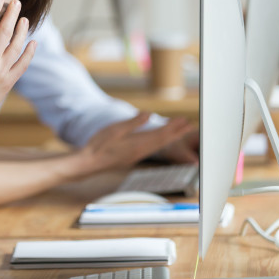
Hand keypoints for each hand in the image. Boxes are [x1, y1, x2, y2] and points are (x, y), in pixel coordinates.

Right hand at [0, 0, 35, 126]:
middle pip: (5, 31)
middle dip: (11, 14)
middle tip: (16, 2)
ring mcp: (1, 71)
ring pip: (16, 45)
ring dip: (22, 30)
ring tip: (24, 19)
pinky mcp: (8, 82)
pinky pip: (23, 65)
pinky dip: (30, 53)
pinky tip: (33, 43)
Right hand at [78, 114, 194, 174]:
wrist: (89, 163)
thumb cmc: (99, 146)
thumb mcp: (115, 130)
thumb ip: (133, 123)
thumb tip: (149, 114)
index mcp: (138, 144)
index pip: (161, 134)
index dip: (174, 127)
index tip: (184, 120)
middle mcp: (140, 151)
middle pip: (163, 141)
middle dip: (177, 132)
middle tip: (189, 125)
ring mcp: (136, 155)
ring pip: (158, 145)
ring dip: (170, 137)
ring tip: (180, 131)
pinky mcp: (132, 156)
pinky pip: (151, 148)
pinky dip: (160, 142)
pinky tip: (159, 139)